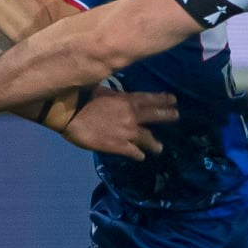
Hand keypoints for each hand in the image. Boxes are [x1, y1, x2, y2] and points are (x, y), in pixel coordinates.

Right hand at [61, 89, 178, 159]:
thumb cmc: (82, 98)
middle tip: (176, 116)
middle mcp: (132, 115)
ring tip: (160, 147)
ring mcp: (127, 132)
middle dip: (167, 115)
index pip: (150, 99)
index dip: (162, 100)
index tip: (173, 100)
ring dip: (155, 143)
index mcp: (127, 99)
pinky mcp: (119, 146)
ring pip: (148, 138)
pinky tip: (141, 157)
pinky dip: (139, 154)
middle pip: (154, 115)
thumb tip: (117, 97)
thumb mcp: (102, 91)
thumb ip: (114, 96)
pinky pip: (134, 152)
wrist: (70, 115)